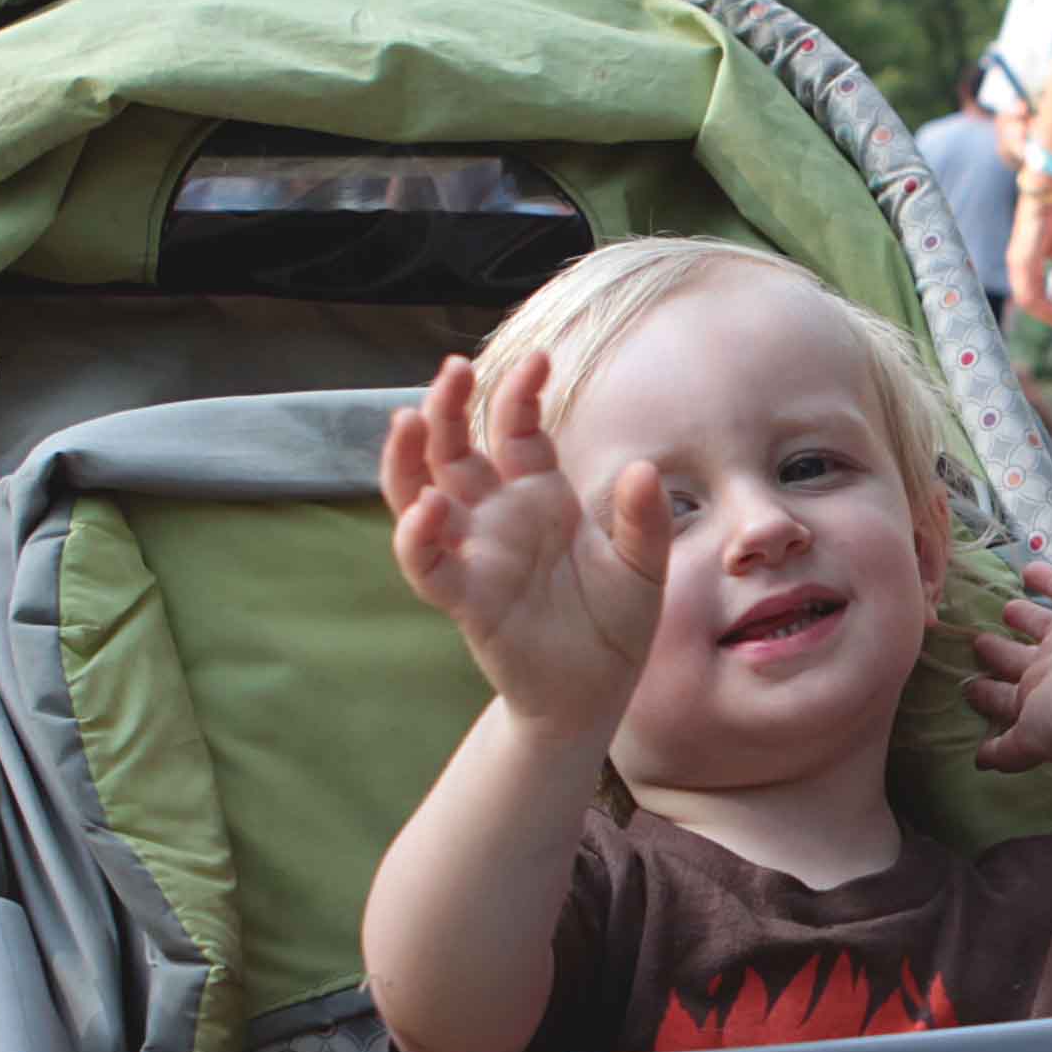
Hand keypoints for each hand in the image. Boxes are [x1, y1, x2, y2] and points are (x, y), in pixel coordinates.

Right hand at [380, 351, 664, 725]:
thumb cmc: (614, 623)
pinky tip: (429, 508)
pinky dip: (418, 537)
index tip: (538, 359)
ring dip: (407, 459)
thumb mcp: (643, 568)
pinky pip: (428, 565)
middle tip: (453, 369)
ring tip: (408, 420)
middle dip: (447, 407)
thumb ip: (644, 522)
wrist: (595, 693)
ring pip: (418, 494)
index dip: (519, 394)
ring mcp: (475, 554)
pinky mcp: (465, 599)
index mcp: (540, 496)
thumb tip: (644, 469)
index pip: (516, 430)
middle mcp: (498, 516)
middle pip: (454, 449)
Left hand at [965, 556, 1051, 770]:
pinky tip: (1028, 569)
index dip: (987, 694)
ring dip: (1020, 616)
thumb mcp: (1032, 739)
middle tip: (977, 643)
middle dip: (998, 653)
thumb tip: (979, 763)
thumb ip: (1007, 750)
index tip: (968, 688)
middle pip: (1018, 658)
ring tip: (1005, 609)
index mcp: (1038, 699)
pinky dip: (1046, 577)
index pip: (1005, 698)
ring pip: (1038, 623)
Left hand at [1005, 176, 1051, 329]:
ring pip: (1027, 300)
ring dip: (1046, 314)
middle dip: (1047, 316)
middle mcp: (1017, 266)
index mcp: (1024, 264)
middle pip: (1027, 303)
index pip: (1031, 296)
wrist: (1050, 193)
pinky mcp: (1022, 258)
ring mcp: (1017, 263)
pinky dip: (1044, 304)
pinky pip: (1029, 290)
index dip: (1047, 310)